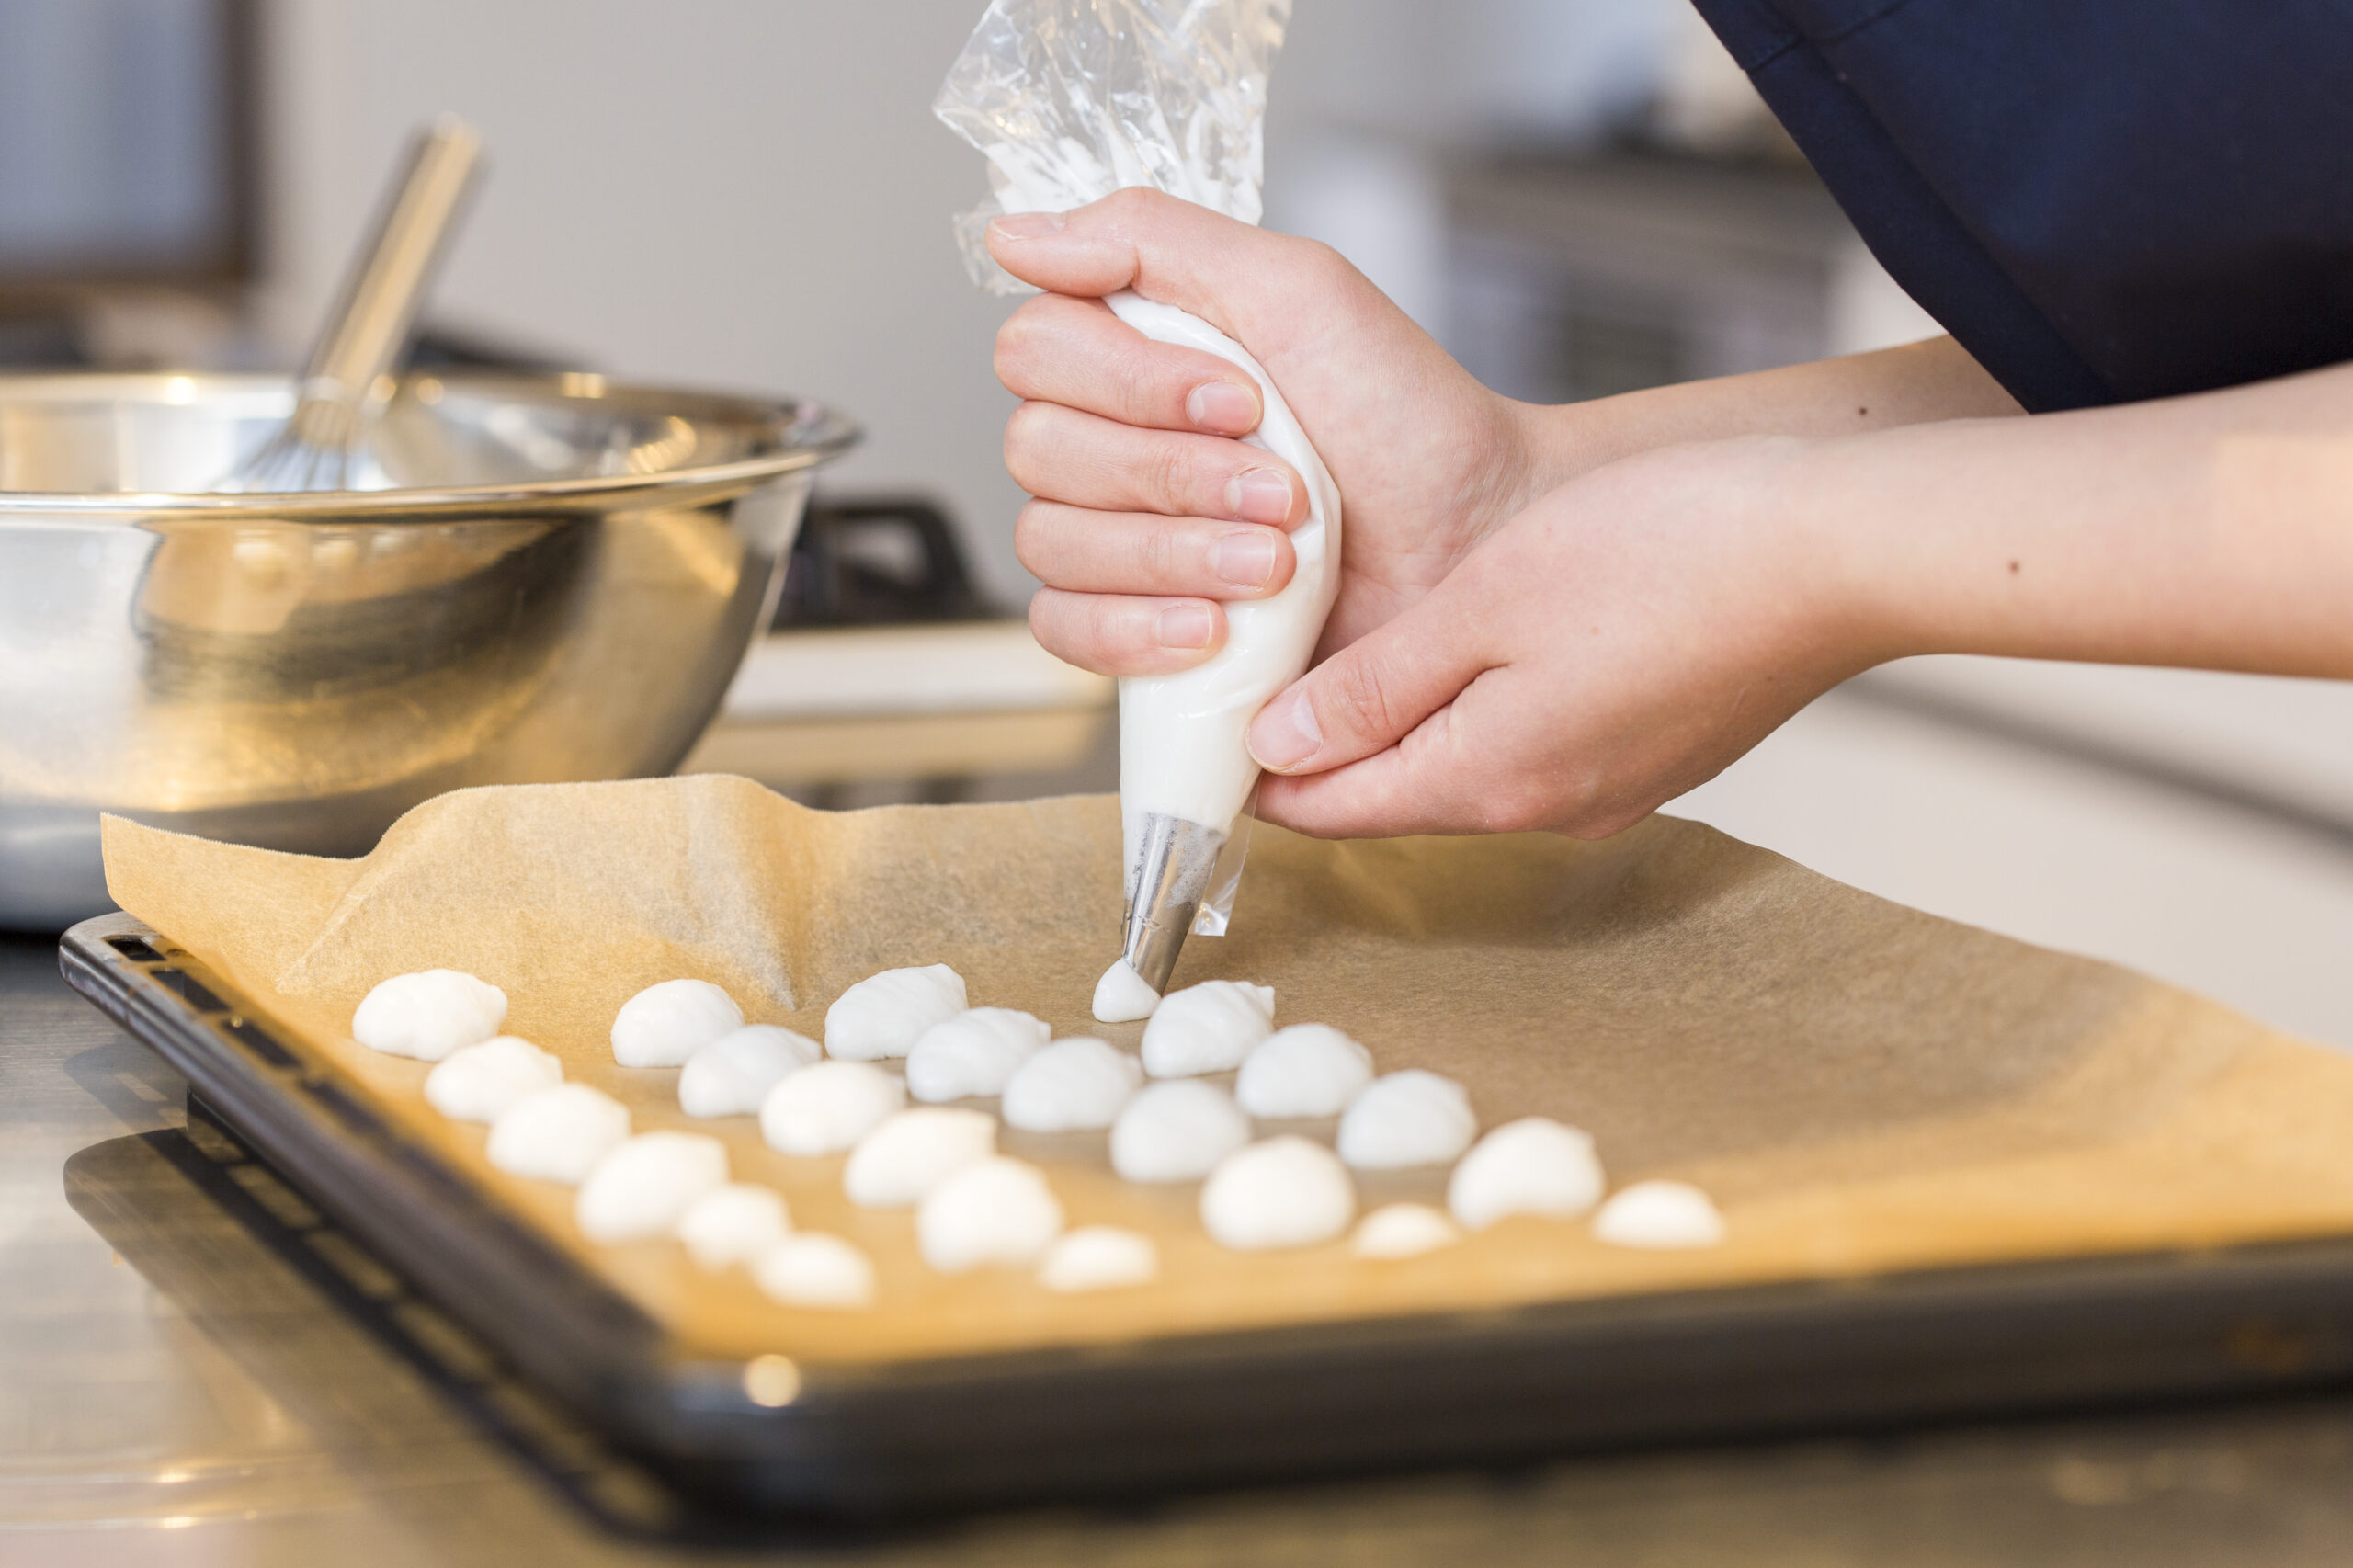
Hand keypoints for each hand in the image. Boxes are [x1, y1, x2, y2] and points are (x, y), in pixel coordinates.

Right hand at [986, 189, 1537, 674]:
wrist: (1474, 546)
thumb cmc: (1407, 422)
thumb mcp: (1299, 291)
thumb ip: (1155, 240)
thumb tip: (1015, 233)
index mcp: (1135, 351)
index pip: (1036, 349)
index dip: (1129, 381)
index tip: (1241, 398)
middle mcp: (1110, 441)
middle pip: (1038, 450)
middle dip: (1170, 474)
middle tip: (1283, 489)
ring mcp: (1115, 540)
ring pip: (1051, 543)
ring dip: (1174, 552)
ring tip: (1276, 564)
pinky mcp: (1133, 628)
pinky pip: (1065, 629)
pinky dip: (1134, 629)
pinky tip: (1212, 630)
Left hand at [1243, 435, 1878, 838]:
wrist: (1843, 550)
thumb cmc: (1669, 552)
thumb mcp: (1485, 604)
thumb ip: (1377, 685)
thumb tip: (1283, 748)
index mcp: (1489, 779)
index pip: (1329, 808)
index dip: (1255, 773)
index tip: (1205, 730)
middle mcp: (1547, 810)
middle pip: (1394, 794)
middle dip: (1322, 747)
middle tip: (1260, 670)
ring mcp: (1611, 790)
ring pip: (1466, 770)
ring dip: (1405, 724)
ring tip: (1357, 650)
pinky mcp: (1655, 754)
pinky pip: (1535, 748)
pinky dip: (1483, 712)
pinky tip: (1479, 646)